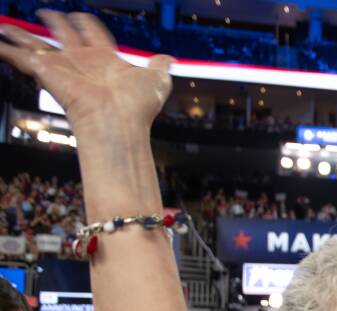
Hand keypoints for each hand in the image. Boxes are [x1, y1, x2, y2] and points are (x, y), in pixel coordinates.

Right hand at [0, 12, 171, 135]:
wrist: (119, 121)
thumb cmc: (137, 106)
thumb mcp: (156, 78)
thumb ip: (160, 65)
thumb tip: (169, 58)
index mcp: (105, 59)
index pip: (92, 34)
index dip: (86, 22)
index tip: (79, 15)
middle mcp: (82, 62)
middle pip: (62, 34)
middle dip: (54, 22)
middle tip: (44, 13)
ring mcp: (63, 67)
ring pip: (37, 43)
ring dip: (21, 34)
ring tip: (5, 26)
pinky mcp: (46, 73)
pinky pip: (20, 58)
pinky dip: (6, 50)